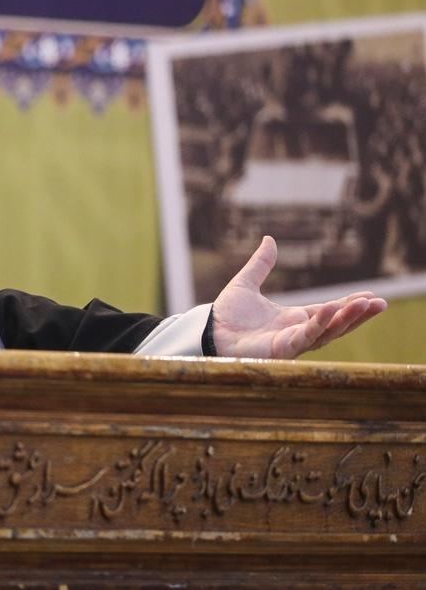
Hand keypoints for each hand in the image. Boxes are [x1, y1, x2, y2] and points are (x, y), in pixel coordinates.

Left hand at [211, 236, 386, 358]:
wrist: (208, 331)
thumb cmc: (226, 314)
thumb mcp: (246, 283)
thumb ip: (261, 264)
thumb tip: (269, 239)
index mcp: (293, 318)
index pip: (328, 312)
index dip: (348, 305)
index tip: (371, 296)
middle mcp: (297, 332)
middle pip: (335, 324)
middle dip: (358, 315)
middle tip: (381, 303)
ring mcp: (291, 342)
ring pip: (326, 332)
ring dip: (346, 319)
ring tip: (365, 305)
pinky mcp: (280, 349)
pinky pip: (304, 337)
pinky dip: (318, 324)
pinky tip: (331, 310)